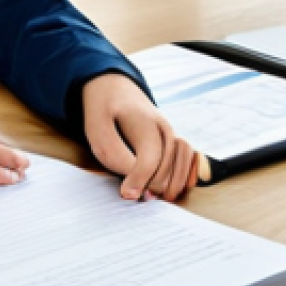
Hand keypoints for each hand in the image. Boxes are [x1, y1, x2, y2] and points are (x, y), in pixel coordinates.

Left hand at [81, 73, 198, 201]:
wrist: (112, 87)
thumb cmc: (102, 110)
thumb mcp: (95, 127)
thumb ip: (112, 152)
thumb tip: (133, 179)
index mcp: (141, 118)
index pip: (150, 157)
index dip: (139, 180)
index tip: (126, 195)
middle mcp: (161, 123)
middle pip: (168, 160)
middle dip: (155, 184)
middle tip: (140, 197)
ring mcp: (170, 129)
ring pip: (184, 155)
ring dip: (175, 180)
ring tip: (159, 197)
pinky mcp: (173, 136)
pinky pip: (190, 154)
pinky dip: (187, 172)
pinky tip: (177, 187)